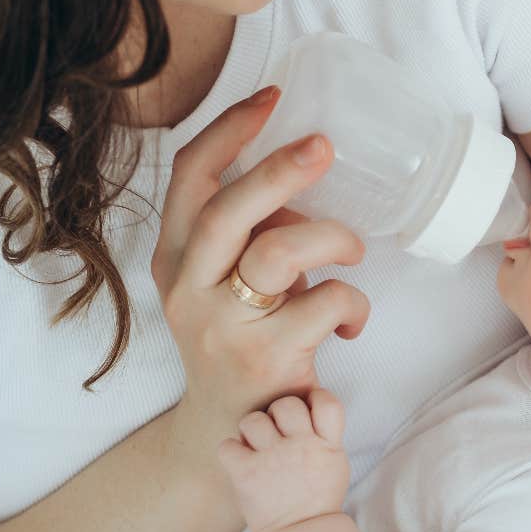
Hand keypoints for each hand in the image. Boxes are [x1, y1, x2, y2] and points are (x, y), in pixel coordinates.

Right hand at [151, 86, 369, 432]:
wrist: (233, 434)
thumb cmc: (243, 341)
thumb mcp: (230, 283)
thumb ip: (255, 234)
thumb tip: (305, 178)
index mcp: (175, 256)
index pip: (189, 177)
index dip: (230, 130)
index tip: (273, 96)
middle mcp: (188, 287)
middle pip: (226, 210)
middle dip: (279, 170)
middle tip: (324, 145)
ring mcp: (221, 326)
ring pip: (278, 253)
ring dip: (332, 238)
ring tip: (353, 248)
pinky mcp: (263, 358)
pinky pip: (324, 304)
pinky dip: (354, 303)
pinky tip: (353, 322)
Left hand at [218, 390, 350, 531]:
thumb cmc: (318, 498)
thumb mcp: (335, 462)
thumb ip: (325, 434)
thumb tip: (308, 408)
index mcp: (327, 443)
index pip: (326, 402)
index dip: (315, 397)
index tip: (307, 408)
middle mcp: (300, 445)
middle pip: (286, 403)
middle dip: (278, 413)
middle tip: (276, 431)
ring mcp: (272, 458)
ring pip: (253, 420)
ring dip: (252, 430)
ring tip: (256, 445)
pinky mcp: (246, 474)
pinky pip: (227, 445)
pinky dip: (230, 451)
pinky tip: (240, 460)